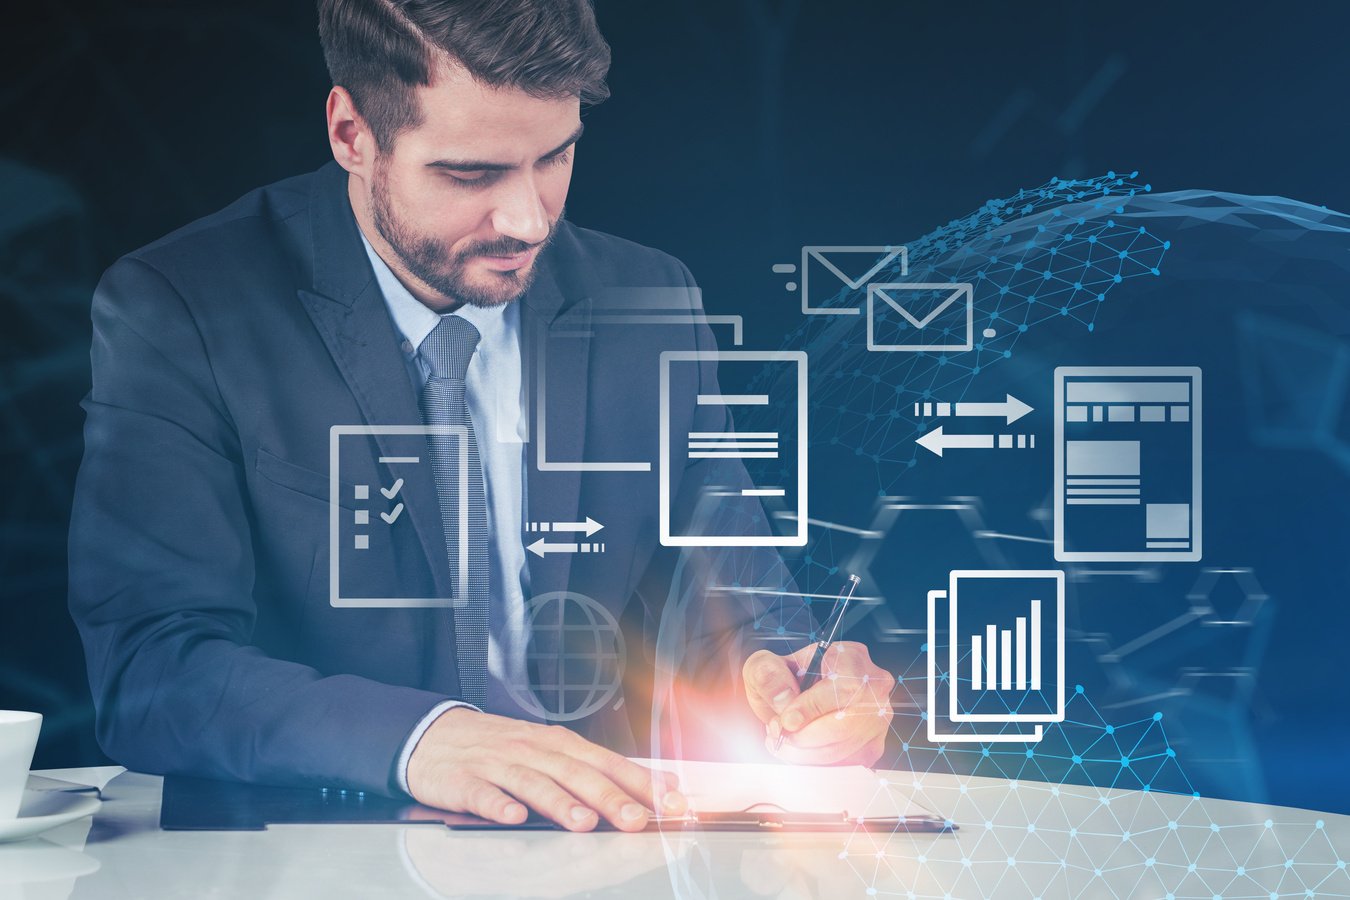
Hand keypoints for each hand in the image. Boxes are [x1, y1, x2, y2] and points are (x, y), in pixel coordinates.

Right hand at [406, 707, 686, 831]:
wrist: (434, 734)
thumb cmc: (500, 747)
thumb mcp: (548, 750)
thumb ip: (593, 770)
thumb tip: (650, 788)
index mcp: (558, 744)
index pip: (606, 761)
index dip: (639, 780)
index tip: (670, 800)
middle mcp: (533, 751)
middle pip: (576, 773)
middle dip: (609, 797)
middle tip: (636, 820)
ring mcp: (498, 765)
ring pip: (534, 783)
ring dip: (560, 803)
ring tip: (584, 823)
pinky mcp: (464, 781)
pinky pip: (483, 794)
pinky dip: (498, 805)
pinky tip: (513, 817)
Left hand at [742, 641, 894, 765]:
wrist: (788, 699)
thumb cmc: (783, 680)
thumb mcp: (765, 666)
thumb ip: (769, 676)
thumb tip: (784, 700)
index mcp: (851, 657)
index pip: (844, 687)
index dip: (813, 708)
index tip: (787, 721)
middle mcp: (873, 687)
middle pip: (847, 724)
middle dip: (805, 737)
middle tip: (780, 733)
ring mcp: (876, 718)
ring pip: (846, 749)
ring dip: (807, 753)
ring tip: (785, 740)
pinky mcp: (871, 745)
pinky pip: (846, 764)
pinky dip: (817, 763)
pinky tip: (800, 750)